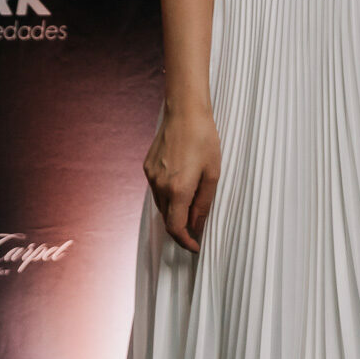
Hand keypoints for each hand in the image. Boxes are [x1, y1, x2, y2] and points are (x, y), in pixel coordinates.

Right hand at [142, 103, 220, 252]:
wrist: (184, 112)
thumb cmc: (204, 139)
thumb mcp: (212, 173)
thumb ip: (204, 203)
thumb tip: (197, 225)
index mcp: (178, 189)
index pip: (175, 227)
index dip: (185, 241)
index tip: (195, 246)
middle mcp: (160, 185)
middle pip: (167, 218)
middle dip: (181, 227)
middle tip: (198, 227)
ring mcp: (151, 176)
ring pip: (161, 205)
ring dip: (174, 210)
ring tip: (192, 203)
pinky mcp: (147, 167)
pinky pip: (157, 190)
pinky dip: (168, 195)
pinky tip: (181, 184)